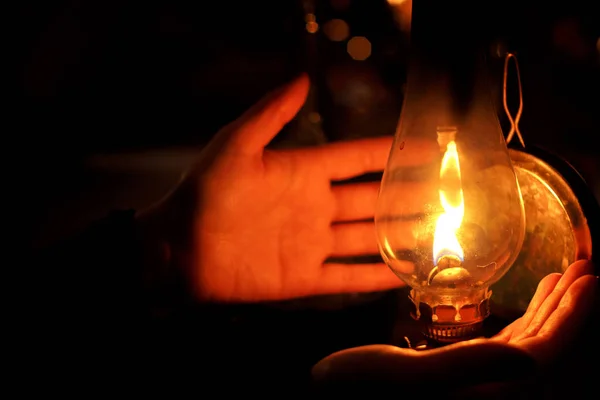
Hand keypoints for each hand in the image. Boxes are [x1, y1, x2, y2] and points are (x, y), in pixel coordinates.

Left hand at [139, 74, 435, 301]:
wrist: (180, 248)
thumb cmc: (203, 193)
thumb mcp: (236, 145)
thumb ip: (270, 114)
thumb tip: (301, 78)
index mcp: (303, 172)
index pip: (358, 159)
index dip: (392, 152)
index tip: (428, 147)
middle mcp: (316, 206)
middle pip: (374, 199)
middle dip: (410, 195)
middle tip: (447, 193)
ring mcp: (313, 243)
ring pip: (369, 238)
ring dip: (403, 235)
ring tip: (439, 232)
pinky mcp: (305, 277)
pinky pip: (349, 277)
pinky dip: (377, 277)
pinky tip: (406, 274)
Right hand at [312, 260, 597, 395]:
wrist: (332, 394)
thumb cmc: (357, 390)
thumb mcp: (407, 379)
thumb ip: (466, 370)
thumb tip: (529, 363)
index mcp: (484, 394)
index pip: (546, 357)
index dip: (574, 319)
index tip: (591, 279)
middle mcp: (490, 391)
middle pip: (546, 349)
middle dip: (569, 308)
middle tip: (584, 267)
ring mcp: (479, 380)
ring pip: (531, 343)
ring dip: (552, 308)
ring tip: (567, 274)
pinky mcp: (464, 369)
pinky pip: (511, 342)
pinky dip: (528, 316)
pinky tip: (536, 296)